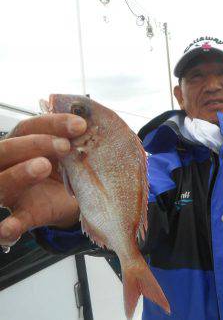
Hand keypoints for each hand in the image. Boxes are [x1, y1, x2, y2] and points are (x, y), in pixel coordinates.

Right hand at [0, 113, 85, 245]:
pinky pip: (11, 223)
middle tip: (65, 146)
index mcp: (21, 143)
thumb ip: (75, 135)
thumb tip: (89, 117)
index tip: (80, 124)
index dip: (51, 123)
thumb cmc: (69, 166)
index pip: (27, 128)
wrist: (76, 197)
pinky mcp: (22, 215)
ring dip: (20, 173)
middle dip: (35, 144)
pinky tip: (9, 229)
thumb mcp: (72, 150)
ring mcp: (11, 192)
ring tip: (44, 166)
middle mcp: (8, 165)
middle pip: (7, 150)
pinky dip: (8, 227)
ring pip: (1, 182)